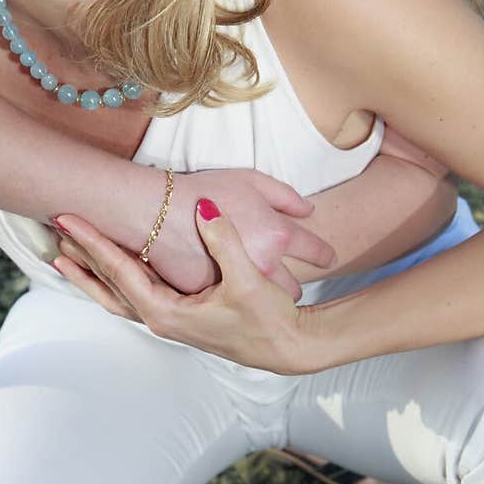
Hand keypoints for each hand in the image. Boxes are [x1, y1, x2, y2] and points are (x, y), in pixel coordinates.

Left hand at [53, 201, 315, 374]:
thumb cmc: (269, 319)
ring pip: (116, 294)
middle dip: (81, 256)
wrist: (288, 348)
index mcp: (166, 312)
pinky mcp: (180, 315)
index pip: (119, 271)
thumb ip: (225, 242)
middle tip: (54, 229)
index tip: (68, 220)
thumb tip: (204, 208)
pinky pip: (134, 295)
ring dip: (91, 273)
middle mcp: (160, 318)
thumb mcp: (249, 280)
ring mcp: (168, 319)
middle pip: (107, 285)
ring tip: (64, 254)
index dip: (93, 243)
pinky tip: (109, 268)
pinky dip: (114, 279)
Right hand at [132, 169, 334, 298]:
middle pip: (294, 287)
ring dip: (264, 296)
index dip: (324, 255)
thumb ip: (285, 195)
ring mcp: (238, 285)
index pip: (316, 251)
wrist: (154, 212)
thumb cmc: (202, 190)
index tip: (329, 258)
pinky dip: (230, 297)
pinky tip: (226, 288)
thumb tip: (307, 209)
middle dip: (290, 284)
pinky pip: (231, 302)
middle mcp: (265, 265)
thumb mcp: (250, 180)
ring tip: (258, 288)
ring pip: (264, 302)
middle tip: (284, 278)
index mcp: (277, 235)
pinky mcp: (213, 297)